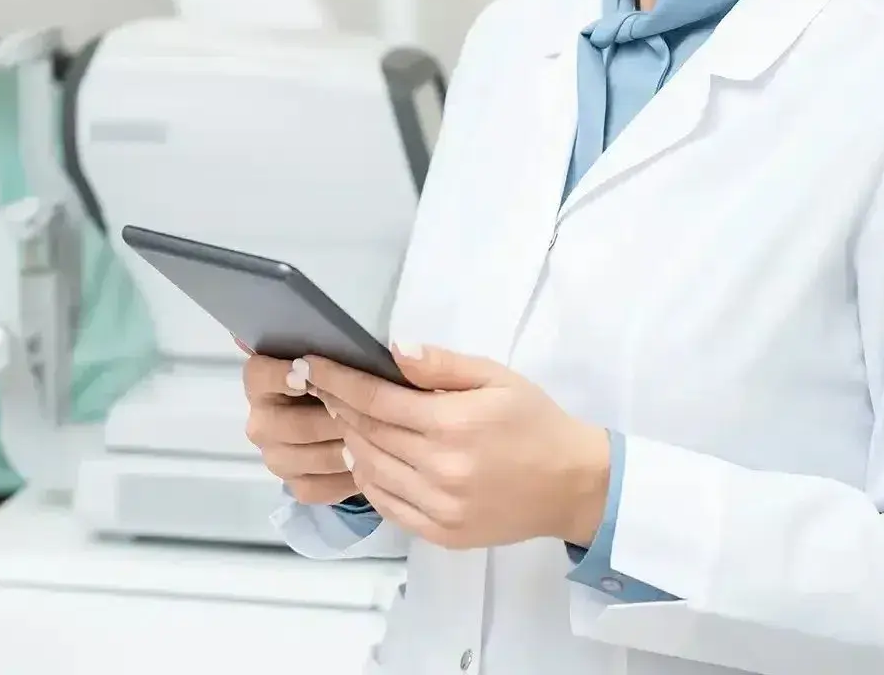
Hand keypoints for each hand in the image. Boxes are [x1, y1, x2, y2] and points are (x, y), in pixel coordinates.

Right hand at [242, 352, 359, 505]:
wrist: (349, 417)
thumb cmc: (342, 377)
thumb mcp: (337, 354)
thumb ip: (327, 344)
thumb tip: (344, 334)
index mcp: (260, 380)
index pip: (259, 376)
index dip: (280, 377)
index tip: (308, 377)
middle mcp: (260, 420)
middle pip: (288, 424)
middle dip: (328, 419)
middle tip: (362, 413)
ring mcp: (275, 456)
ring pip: (305, 458)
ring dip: (341, 449)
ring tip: (374, 440)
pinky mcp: (294, 484)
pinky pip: (316, 488)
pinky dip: (343, 479)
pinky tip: (368, 467)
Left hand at [300, 344, 610, 550]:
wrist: (573, 485)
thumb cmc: (534, 423)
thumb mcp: (496, 378)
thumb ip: (442, 364)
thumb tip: (393, 349)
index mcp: (453, 425)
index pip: (375, 400)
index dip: (337, 380)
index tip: (311, 364)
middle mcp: (441, 469)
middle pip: (367, 434)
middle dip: (337, 407)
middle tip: (321, 388)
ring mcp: (440, 507)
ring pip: (370, 471)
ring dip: (350, 443)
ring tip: (344, 422)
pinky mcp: (442, 534)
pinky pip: (388, 507)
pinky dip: (369, 481)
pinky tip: (367, 461)